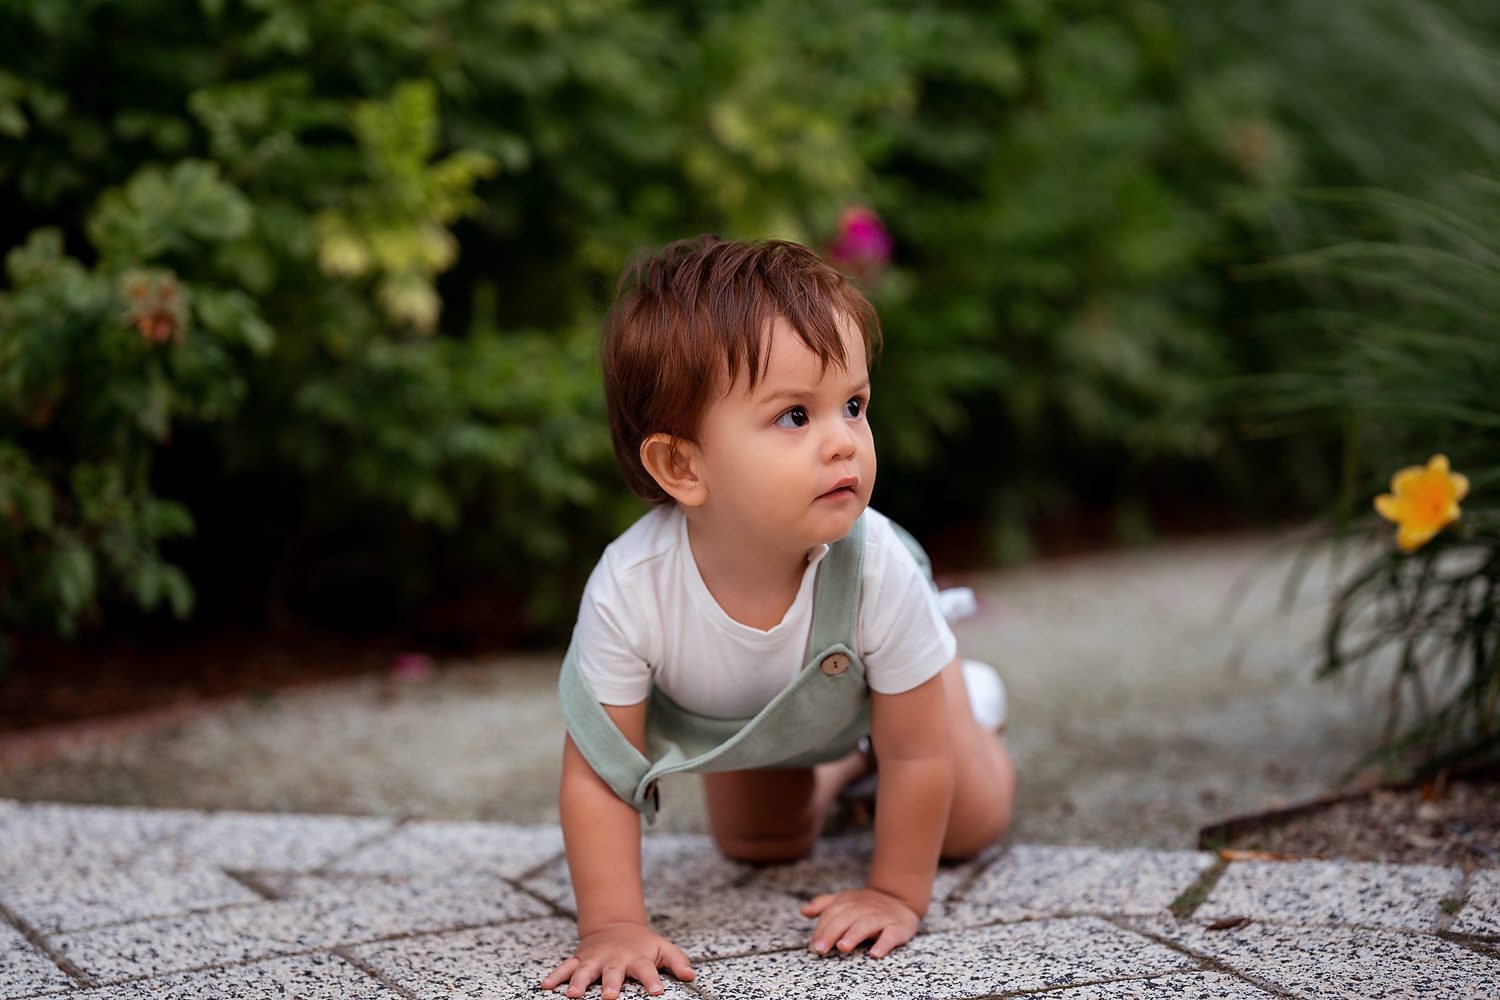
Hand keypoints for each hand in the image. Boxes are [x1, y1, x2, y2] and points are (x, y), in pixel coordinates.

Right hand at [539, 922, 694, 998]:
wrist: (615, 925)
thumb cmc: (642, 944)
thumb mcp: (662, 948)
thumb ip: (677, 961)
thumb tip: (691, 975)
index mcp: (636, 958)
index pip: (647, 970)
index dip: (652, 981)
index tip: (657, 992)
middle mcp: (614, 959)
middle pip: (613, 972)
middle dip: (611, 984)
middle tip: (611, 997)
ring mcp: (595, 959)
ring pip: (585, 971)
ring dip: (579, 982)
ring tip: (573, 994)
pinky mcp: (580, 959)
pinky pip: (565, 967)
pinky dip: (556, 975)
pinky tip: (546, 985)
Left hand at [801, 887, 919, 958]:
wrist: (900, 899)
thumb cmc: (866, 905)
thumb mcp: (845, 900)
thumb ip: (824, 905)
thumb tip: (804, 911)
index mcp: (850, 901)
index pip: (832, 913)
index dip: (822, 928)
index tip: (813, 944)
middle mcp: (865, 907)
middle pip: (846, 918)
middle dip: (832, 933)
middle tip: (821, 949)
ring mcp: (882, 917)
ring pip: (866, 924)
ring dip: (853, 935)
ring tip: (843, 947)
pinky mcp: (898, 927)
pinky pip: (891, 935)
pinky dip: (884, 943)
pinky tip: (875, 953)